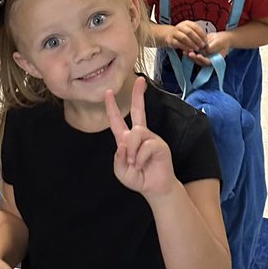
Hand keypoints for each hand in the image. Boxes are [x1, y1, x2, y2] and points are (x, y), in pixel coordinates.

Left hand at [105, 77, 176, 198]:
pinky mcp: (160, 145)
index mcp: (127, 139)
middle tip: (140, 79)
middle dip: (138, 95)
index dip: (111, 107)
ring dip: (131, 150)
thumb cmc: (138, 178)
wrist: (154, 189)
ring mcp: (151, 138)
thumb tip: (122, 143)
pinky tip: (142, 165)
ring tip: (134, 163)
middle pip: (138, 110)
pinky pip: (146, 146)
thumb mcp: (121, 170)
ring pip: (136, 132)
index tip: (108, 92)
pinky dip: (140, 158)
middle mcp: (140, 135)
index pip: (117, 120)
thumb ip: (118, 158)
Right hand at [164, 20, 207, 54]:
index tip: (206, 40)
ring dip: (192, 44)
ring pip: (184, 38)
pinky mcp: (171, 40)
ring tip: (197, 49)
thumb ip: (197, 34)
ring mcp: (175, 33)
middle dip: (197, 39)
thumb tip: (206, 40)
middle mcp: (180, 26)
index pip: (195, 27)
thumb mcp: (189, 30)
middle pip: (190, 32)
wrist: (168, 34)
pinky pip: (179, 44)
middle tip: (202, 46)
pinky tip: (190, 50)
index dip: (201, 34)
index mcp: (186, 23)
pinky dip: (185, 47)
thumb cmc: (182, 33)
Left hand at [187, 29, 232, 66]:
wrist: (221, 37)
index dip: (202, 60)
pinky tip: (185, 48)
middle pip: (200, 61)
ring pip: (195, 58)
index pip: (207, 62)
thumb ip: (212, 47)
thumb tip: (205, 50)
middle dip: (194, 58)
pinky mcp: (200, 52)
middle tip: (189, 54)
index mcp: (214, 60)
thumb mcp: (218, 43)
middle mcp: (208, 59)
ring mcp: (203, 56)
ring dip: (190, 55)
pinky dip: (190, 51)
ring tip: (185, 51)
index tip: (198, 56)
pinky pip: (194, 53)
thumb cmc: (222, 41)